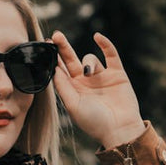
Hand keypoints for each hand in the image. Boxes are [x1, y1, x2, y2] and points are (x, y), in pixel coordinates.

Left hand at [50, 30, 145, 148]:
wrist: (120, 130)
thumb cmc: (94, 122)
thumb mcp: (73, 105)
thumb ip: (63, 86)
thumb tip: (54, 68)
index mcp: (73, 89)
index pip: (60, 69)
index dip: (53, 57)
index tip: (45, 44)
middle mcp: (85, 81)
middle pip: (71, 59)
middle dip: (63, 47)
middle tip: (56, 35)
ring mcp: (101, 76)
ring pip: (90, 58)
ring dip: (88, 61)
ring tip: (88, 73)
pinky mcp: (117, 74)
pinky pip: (111, 55)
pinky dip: (105, 44)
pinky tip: (98, 37)